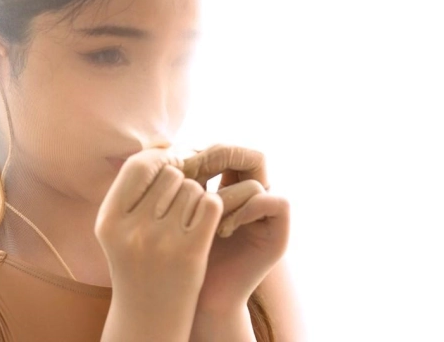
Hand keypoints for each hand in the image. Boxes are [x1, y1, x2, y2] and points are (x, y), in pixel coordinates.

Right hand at [95, 148, 223, 340]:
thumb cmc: (136, 264)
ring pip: (193, 188)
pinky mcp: (191, 252)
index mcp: (109, 221)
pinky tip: (205, 223)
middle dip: (180, 180)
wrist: (149, 316)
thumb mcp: (118, 229)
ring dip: (196, 197)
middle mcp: (132, 230)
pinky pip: (210, 204)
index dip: (159, 159)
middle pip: (170, 174)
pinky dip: (213, 207)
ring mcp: (162, 242)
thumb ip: (131, 191)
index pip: (138, 165)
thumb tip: (161, 146)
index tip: (170, 165)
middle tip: (178, 201)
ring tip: (187, 220)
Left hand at [181, 144, 290, 316]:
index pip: (227, 150)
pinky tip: (224, 230)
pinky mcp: (279, 234)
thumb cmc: (177, 255)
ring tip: (206, 222)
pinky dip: (248, 210)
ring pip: (255, 182)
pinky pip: (275, 200)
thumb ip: (178, 180)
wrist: (196, 297)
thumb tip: (164, 146)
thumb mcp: (174, 211)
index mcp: (228, 186)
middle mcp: (251, 197)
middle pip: (249, 157)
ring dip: (227, 198)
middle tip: (194, 179)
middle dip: (220, 165)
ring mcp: (267, 215)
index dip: (206, 153)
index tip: (179, 169)